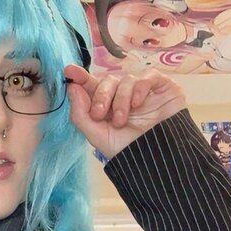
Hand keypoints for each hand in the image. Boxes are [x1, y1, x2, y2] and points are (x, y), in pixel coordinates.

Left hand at [65, 65, 185, 158]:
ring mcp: (143, 90)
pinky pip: (147, 76)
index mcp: (107, 105)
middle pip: (107, 80)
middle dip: (101, 96)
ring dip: (120, 100)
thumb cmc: (128, 150)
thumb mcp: (98, 136)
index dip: (80, 76)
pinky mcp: (161, 86)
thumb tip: (71, 87)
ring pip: (126, 79)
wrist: (157, 160)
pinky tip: (137, 104)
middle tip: (99, 114)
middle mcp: (123, 95)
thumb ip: (80, 114)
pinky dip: (139, 88)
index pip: (92, 85)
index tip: (69, 71)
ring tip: (121, 121)